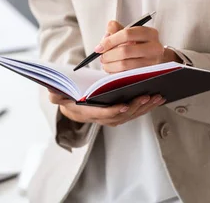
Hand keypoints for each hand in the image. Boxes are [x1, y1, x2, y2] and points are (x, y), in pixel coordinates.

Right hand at [49, 90, 165, 126]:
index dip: (113, 112)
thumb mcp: (56, 94)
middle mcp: (100, 118)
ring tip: (157, 96)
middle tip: (148, 96)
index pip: (102, 114)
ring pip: (130, 115)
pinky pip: (133, 113)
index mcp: (86, 112)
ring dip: (145, 107)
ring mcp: (111, 118)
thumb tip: (52, 91)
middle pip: (121, 116)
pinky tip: (156, 98)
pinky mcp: (119, 115)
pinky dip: (145, 107)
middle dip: (135, 107)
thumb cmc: (65, 96)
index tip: (124, 106)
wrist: (71, 105)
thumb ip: (55, 93)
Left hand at [96, 20, 177, 73]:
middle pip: (125, 51)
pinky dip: (115, 73)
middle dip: (108, 55)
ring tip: (106, 63)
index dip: (110, 41)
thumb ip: (117, 29)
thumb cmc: (140, 44)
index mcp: (149, 33)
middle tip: (102, 57)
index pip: (126, 34)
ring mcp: (152, 62)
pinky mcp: (148, 75)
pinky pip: (126, 75)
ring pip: (125, 65)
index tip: (99, 47)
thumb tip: (108, 30)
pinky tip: (113, 69)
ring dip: (110, 65)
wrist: (157, 58)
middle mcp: (154, 47)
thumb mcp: (131, 33)